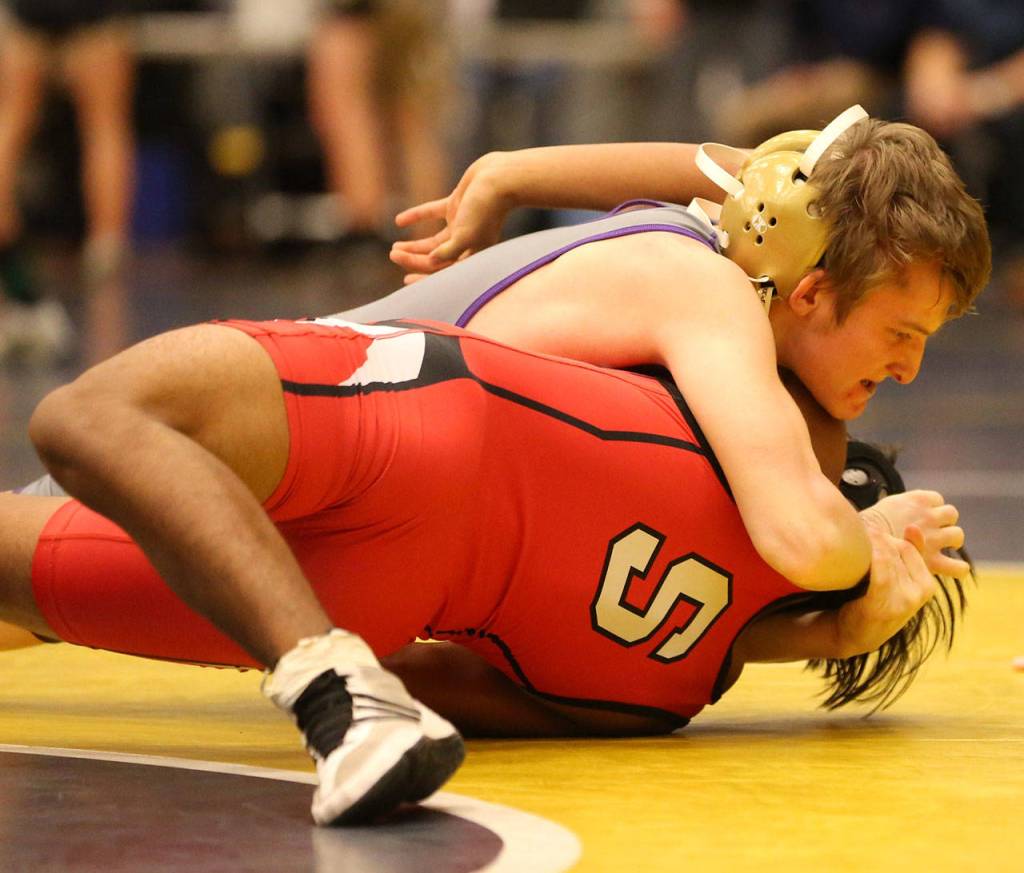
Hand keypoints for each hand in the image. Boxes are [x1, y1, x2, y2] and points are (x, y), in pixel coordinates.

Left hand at [390, 153, 511, 282]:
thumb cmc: (486, 207)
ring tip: (395, 247)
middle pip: (436, 257)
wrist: (501, 177)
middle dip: (414, 259)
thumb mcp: (467, 233)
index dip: (425, 277)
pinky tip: (399, 221)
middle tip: (393, 255)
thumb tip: (432, 261)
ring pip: (433, 240)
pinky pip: (432, 213)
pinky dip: (416, 217)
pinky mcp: (457, 204)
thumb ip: (449, 250)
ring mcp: (461, 223)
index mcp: (471, 253)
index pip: (444, 272)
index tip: (406, 280)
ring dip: (414, 245)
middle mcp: (466, 242)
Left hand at [835, 524, 938, 656]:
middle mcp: (919, 592)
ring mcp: (903, 600)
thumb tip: (914, 526)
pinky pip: (879, 570)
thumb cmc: (876, 602)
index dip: (886, 538)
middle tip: (857, 530)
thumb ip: (909, 557)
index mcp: (927, 585)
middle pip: (896, 551)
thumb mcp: (899, 581)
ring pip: (886, 557)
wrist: (856, 635)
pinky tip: (855, 551)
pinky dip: (868, 556)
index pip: (909, 548)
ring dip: (868, 544)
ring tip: (853, 537)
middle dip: (876, 540)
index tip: (868, 530)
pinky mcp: (884, 604)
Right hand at [861, 490, 967, 578]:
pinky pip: (958, 567)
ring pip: (958, 535)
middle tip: (931, 532)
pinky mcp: (933, 561)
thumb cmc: (867, 525)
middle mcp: (930, 517)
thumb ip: (901, 506)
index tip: (919, 516)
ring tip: (939, 546)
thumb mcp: (886, 505)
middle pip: (951, 514)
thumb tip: (904, 510)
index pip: (937, 499)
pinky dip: (958, 568)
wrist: (861, 544)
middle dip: (944, 523)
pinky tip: (954, 568)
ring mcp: (934, 538)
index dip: (930, 508)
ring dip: (952, 540)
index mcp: (918, 500)